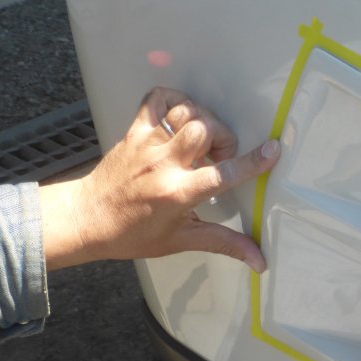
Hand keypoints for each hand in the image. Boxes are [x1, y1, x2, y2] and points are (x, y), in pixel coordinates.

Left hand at [40, 87, 279, 270]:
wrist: (87, 219)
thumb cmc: (132, 233)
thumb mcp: (181, 241)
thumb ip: (224, 243)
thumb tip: (259, 260)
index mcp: (177, 194)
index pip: (222, 174)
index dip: (252, 162)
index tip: (273, 149)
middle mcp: (162, 164)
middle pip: (205, 130)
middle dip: (223, 137)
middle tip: (220, 155)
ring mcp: (146, 143)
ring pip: (185, 112)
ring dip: (202, 121)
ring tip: (201, 140)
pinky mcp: (134, 131)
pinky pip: (157, 99)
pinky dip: (174, 101)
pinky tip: (181, 119)